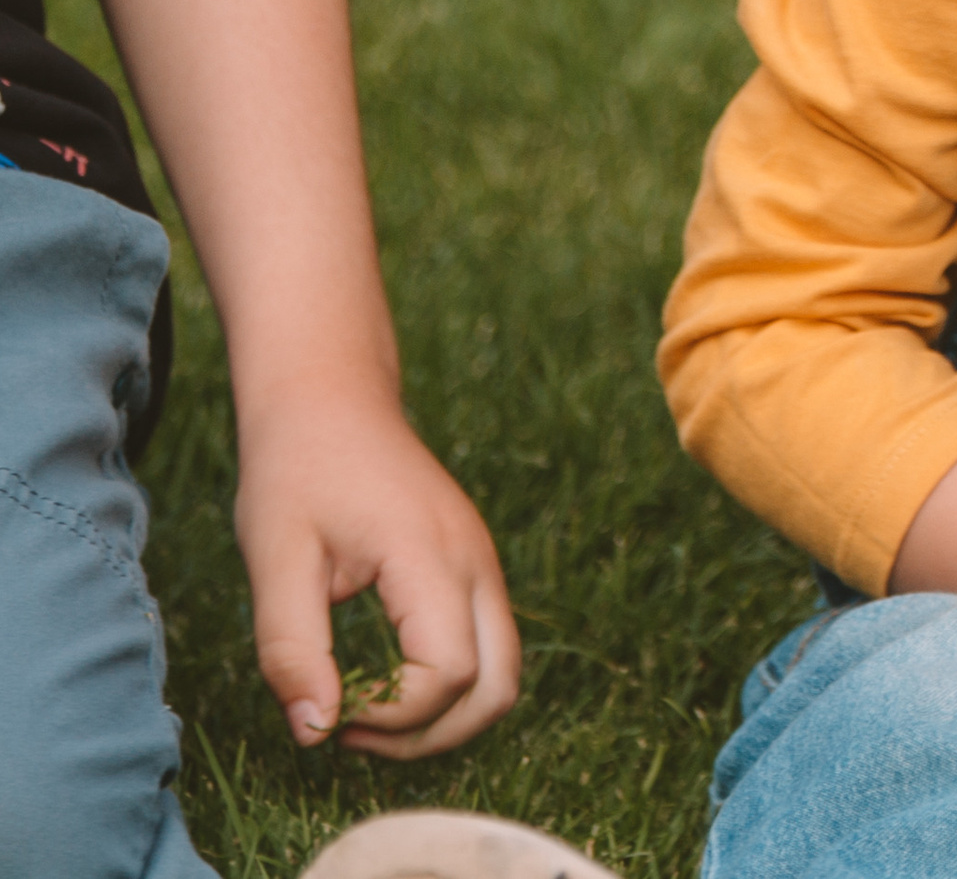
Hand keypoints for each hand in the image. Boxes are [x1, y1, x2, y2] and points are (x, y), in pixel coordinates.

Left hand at [234, 382, 519, 758]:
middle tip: (356, 732)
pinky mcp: (472, 564)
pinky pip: (484, 644)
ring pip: (502, 671)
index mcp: (430, 555)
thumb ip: (291, 651)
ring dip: (443, 717)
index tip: (329, 707)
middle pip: (499, 686)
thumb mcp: (275, 560)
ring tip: (367, 712)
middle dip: (432, 737)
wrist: (333, 398)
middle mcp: (474, 560)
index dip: (391, 718)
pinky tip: (382, 677)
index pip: (446, 674)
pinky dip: (446, 685)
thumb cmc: (296, 472)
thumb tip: (315, 733)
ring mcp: (481, 560)